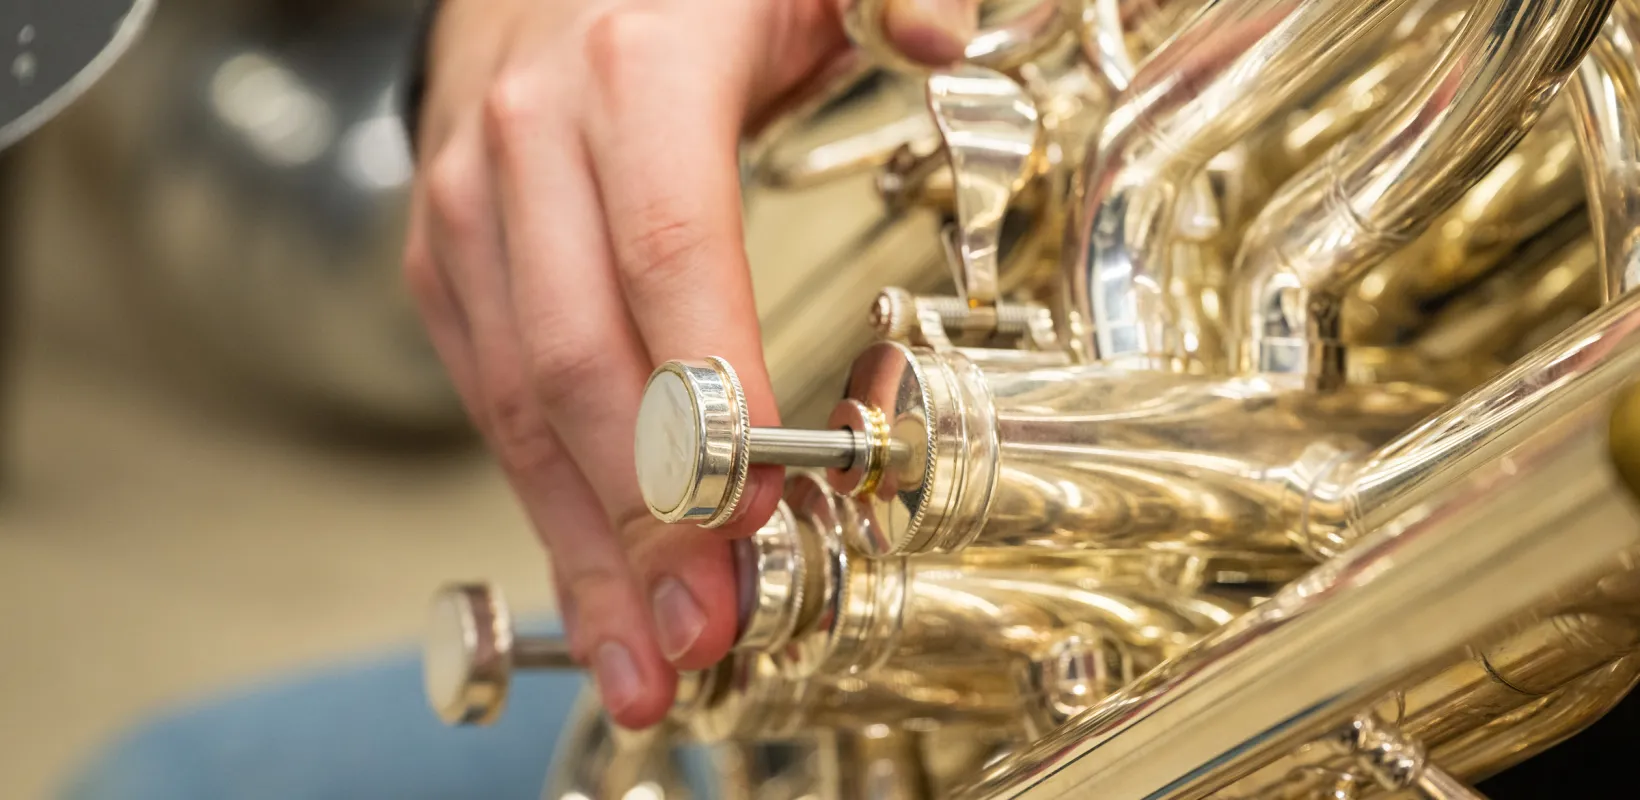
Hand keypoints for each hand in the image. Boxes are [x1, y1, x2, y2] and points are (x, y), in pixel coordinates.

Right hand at [403, 0, 976, 726]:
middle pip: (579, 359)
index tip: (749, 510)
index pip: (669, 255)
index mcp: (634, 73)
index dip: (706, 396)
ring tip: (643, 645)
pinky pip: (486, 391)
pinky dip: (544, 492)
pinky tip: (591, 567)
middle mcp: (530, 144)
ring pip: (518, 400)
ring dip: (584, 540)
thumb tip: (939, 30)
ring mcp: (475, 207)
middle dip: (645, 516)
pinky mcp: (451, 258)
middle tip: (702, 624)